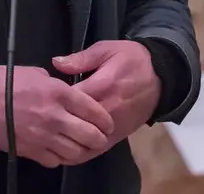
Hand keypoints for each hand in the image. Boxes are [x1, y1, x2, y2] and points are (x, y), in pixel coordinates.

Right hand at [0, 66, 114, 167]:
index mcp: (61, 94)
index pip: (93, 110)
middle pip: (89, 135)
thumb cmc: (9, 81)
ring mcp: (44, 136)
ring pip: (75, 152)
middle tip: (101, 138)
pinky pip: (55, 161)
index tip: (108, 123)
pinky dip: (62, 158)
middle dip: (99, 138)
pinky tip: (62, 152)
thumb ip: (59, 85)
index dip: (105, 119)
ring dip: (82, 151)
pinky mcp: (31, 151)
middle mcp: (56, 117)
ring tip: (84, 148)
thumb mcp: (39, 74)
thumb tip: (69, 93)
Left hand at [53, 40, 160, 154]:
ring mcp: (112, 127)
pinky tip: (63, 151)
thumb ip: (81, 58)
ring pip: (82, 143)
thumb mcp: (107, 49)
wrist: (161, 77)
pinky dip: (77, 154)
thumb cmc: (131, 59)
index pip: (69, 100)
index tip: (43, 98)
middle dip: (55, 124)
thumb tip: (56, 63)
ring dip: (64, 143)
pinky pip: (94, 152)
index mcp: (101, 86)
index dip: (53, 101)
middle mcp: (106, 110)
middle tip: (42, 120)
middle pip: (73, 124)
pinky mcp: (118, 138)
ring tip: (48, 138)